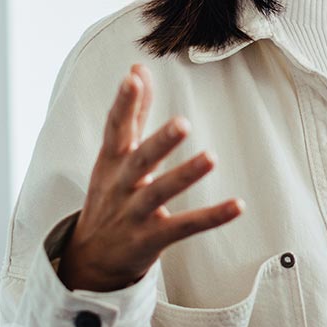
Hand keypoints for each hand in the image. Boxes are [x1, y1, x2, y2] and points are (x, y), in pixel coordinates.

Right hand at [59, 64, 243, 291]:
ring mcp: (134, 214)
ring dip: (184, 176)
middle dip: (159, 142)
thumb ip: (131, 113)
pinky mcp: (151, 239)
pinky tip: (237, 205)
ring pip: (159, 194)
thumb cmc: (109, 195)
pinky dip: (211, 217)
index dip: (124, 104)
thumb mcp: (114, 156)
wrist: (90, 258)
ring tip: (210, 158)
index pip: (115, 128)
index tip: (133, 79)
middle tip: (183, 123)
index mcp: (112, 162)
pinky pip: (184, 227)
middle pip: (140, 161)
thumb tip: (136, 68)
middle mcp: (121, 185)